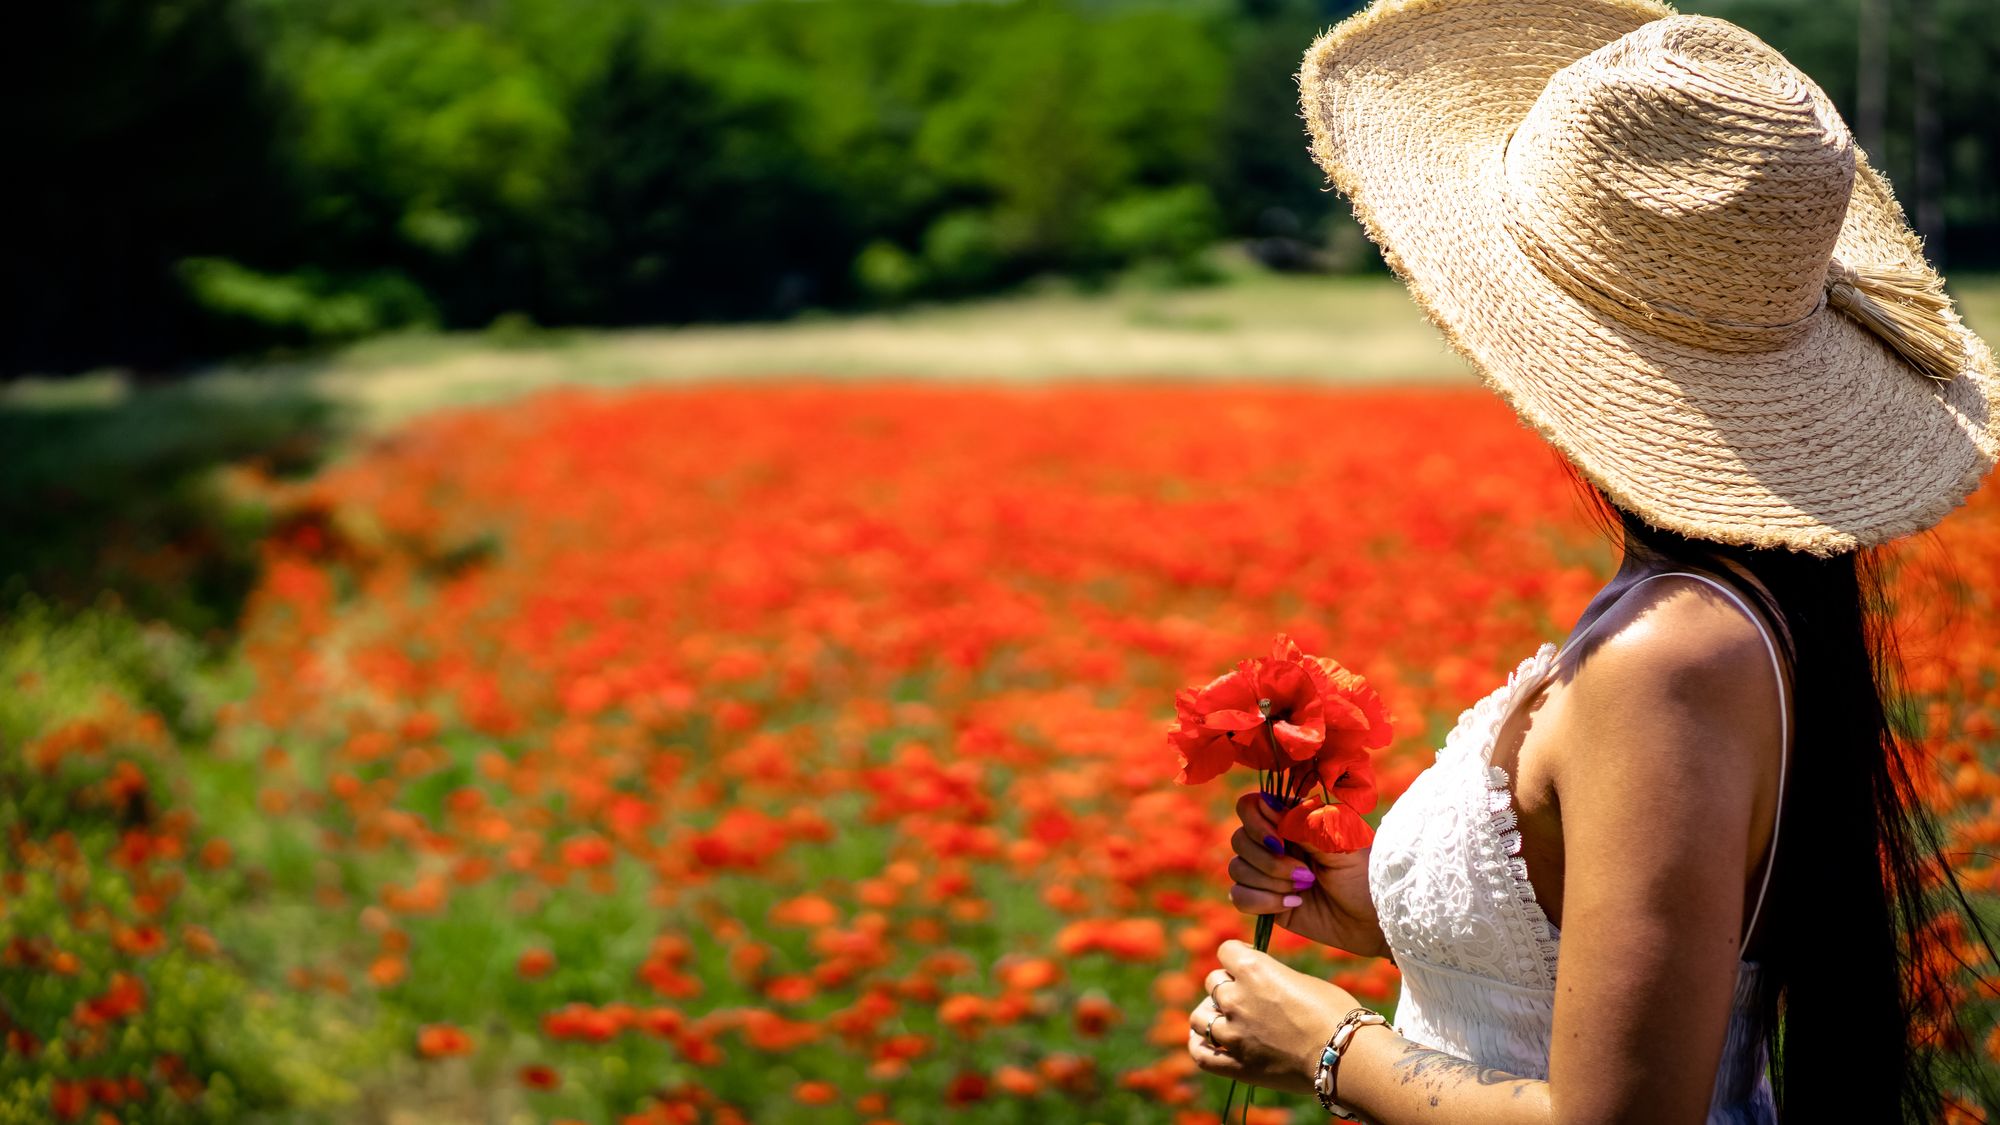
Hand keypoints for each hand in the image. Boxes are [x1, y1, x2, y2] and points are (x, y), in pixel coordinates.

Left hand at [1186, 939, 1361, 1095]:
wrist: (1346, 1056)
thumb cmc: (1335, 1013)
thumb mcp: (1301, 979)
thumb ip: (1271, 976)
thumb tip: (1260, 982)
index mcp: (1253, 969)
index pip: (1226, 950)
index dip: (1238, 955)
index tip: (1250, 964)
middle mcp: (1236, 998)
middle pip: (1213, 983)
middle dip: (1228, 986)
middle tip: (1249, 997)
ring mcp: (1232, 1033)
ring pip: (1200, 1016)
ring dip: (1211, 1014)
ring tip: (1227, 1019)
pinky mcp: (1236, 1065)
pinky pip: (1201, 1054)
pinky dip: (1199, 1045)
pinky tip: (1205, 1041)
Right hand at [1228, 790, 1388, 957]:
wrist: (1371, 921)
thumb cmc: (1362, 876)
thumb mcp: (1339, 845)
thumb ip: (1303, 825)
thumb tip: (1267, 805)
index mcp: (1291, 820)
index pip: (1250, 806)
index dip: (1256, 823)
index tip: (1281, 841)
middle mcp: (1274, 842)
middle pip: (1239, 839)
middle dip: (1270, 861)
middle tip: (1306, 874)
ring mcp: (1266, 872)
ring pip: (1237, 869)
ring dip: (1271, 882)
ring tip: (1304, 890)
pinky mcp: (1263, 901)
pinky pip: (1239, 896)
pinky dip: (1263, 902)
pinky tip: (1293, 904)